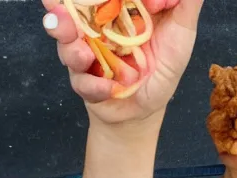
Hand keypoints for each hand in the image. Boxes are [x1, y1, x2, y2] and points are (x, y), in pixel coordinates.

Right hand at [41, 0, 203, 124]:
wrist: (147, 109)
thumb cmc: (163, 67)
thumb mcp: (182, 32)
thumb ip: (183, 3)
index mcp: (120, 8)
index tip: (132, 3)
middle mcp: (98, 26)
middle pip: (73, 11)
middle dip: (62, 10)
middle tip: (53, 4)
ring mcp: (86, 52)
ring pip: (67, 44)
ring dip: (70, 48)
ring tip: (84, 56)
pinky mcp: (83, 81)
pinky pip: (80, 80)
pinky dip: (93, 86)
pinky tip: (108, 89)